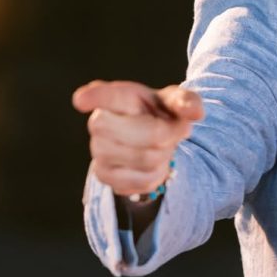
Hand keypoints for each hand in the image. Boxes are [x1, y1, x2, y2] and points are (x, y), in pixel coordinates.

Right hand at [72, 80, 203, 196]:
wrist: (152, 140)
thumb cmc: (161, 114)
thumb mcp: (176, 102)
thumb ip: (187, 101)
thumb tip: (194, 112)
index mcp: (118, 97)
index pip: (104, 95)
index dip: (94, 97)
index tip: (82, 100)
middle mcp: (100, 122)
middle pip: (149, 134)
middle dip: (170, 135)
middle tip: (171, 130)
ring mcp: (97, 150)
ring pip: (147, 159)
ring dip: (164, 155)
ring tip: (160, 146)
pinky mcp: (103, 175)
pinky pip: (142, 181)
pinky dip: (156, 175)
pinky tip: (151, 163)